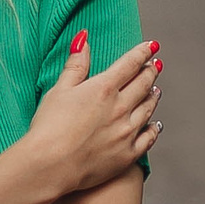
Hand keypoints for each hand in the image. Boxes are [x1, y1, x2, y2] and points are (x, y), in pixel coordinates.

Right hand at [22, 31, 161, 196]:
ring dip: (153, 96)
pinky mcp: (127, 155)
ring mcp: (126, 132)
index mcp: (104, 88)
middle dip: (150, 71)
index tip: (152, 46)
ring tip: (155, 90)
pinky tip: (156, 124)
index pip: (130, 64)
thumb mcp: (59, 90)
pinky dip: (154, 128)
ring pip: (148, 108)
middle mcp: (120, 108)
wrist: (49, 166)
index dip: (143, 53)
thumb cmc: (49, 127)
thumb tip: (84, 38)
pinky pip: (148, 138)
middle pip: (143, 84)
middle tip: (155, 65)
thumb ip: (76, 64)